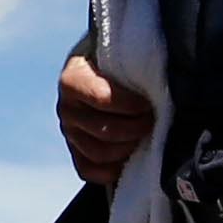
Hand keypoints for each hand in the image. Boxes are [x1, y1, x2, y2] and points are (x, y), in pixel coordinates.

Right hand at [57, 53, 152, 186]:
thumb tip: (156, 80)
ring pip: (99, 153)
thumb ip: (133, 63)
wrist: (101, 66)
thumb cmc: (117, 59)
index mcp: (72, 80)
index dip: (131, 105)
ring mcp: (69, 132)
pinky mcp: (74, 151)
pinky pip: (89, 170)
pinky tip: (130, 157)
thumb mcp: (120, 52)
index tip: (149, 102)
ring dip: (128, 148)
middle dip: (137, 128)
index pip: (104, 100)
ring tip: (146, 136)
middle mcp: (66, 109)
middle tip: (154, 120)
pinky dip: (111, 170)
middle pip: (105, 131)